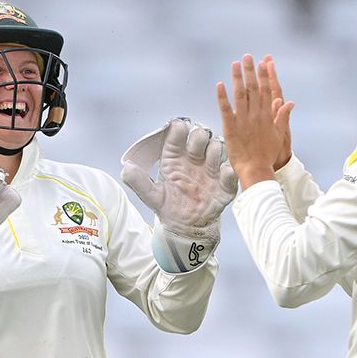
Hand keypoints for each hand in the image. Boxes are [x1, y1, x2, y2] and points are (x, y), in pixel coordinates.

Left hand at [120, 118, 234, 238]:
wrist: (186, 228)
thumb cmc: (168, 207)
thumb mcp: (151, 195)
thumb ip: (138, 182)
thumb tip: (126, 167)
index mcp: (175, 157)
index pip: (177, 134)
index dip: (179, 129)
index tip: (179, 129)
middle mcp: (194, 159)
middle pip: (201, 135)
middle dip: (199, 136)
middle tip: (195, 147)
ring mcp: (210, 170)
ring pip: (218, 148)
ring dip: (215, 150)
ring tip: (210, 161)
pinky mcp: (224, 185)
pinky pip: (231, 173)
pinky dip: (228, 171)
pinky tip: (223, 173)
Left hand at [216, 54, 294, 185]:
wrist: (256, 169)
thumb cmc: (268, 154)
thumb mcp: (279, 134)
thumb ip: (282, 116)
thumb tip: (289, 102)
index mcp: (267, 115)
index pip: (266, 90)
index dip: (265, 75)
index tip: (264, 62)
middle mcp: (255, 114)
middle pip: (253, 88)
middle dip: (250, 70)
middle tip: (247, 56)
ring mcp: (242, 120)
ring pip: (239, 94)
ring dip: (237, 78)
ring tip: (235, 64)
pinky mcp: (230, 127)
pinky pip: (225, 109)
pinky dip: (222, 96)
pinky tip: (220, 84)